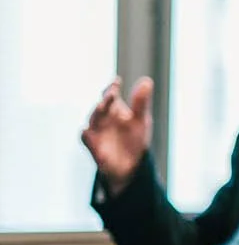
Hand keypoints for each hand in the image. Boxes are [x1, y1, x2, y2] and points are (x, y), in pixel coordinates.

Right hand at [81, 77, 154, 192]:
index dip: (112, 88)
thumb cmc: (134, 138)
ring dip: (96, 112)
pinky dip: (85, 134)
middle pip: (102, 105)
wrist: (130, 164)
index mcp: (114, 108)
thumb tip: (147, 80)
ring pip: (93, 118)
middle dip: (106, 100)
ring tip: (103, 106)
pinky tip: (87, 130)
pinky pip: (85, 137)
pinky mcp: (92, 144)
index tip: (117, 81)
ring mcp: (96, 130)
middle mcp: (103, 116)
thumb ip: (140, 102)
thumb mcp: (140, 120)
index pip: (111, 94)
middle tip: (112, 94)